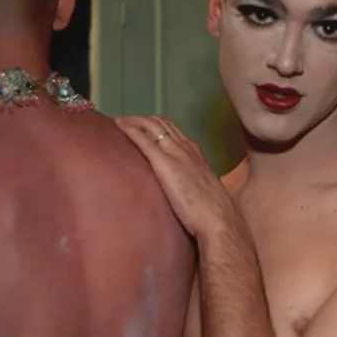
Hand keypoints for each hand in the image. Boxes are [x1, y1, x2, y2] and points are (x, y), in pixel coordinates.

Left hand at [115, 115, 238, 238]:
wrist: (217, 217)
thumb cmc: (212, 210)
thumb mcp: (202, 187)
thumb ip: (191, 179)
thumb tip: (181, 185)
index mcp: (196, 152)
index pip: (173, 130)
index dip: (156, 125)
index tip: (142, 126)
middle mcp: (186, 147)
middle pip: (161, 123)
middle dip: (142, 119)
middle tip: (126, 120)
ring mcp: (176, 153)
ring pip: (152, 126)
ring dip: (134, 120)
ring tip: (119, 121)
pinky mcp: (164, 164)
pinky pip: (145, 141)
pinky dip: (131, 129)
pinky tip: (119, 126)